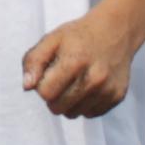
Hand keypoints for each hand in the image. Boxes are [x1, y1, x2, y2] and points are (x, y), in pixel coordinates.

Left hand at [21, 2, 143, 120]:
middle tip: (60, 81)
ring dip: (68, 103)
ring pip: (73, 114)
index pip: (46, 93)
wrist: (117, 31)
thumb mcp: (52, 39)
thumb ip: (34, 60)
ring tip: (74, 84)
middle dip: (53, 97)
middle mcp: (93, 79)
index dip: (42, 86)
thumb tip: (27, 86)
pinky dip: (85, 105)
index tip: (48, 76)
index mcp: (74, 61)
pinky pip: (90, 114)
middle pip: (58, 108)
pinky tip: (88, 88)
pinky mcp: (117, 97)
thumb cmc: (80, 35)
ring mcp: (107, 90)